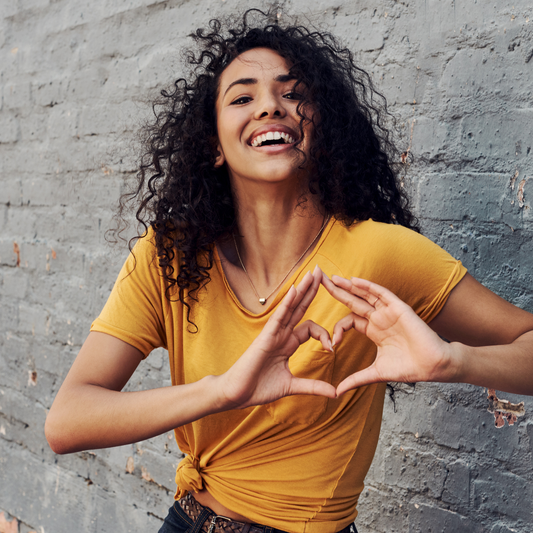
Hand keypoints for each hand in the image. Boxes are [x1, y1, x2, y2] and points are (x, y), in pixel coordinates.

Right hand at [215, 267, 336, 409]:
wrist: (237, 394)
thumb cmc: (258, 388)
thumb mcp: (292, 386)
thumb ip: (313, 386)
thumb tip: (335, 393)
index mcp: (288, 344)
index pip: (310, 328)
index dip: (324, 334)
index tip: (332, 349)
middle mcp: (281, 334)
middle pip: (300, 307)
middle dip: (312, 290)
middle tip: (323, 272)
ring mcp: (273, 333)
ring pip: (291, 307)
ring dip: (303, 289)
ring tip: (315, 273)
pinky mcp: (265, 336)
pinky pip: (279, 316)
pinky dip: (287, 303)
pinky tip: (295, 289)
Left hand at [322, 273, 451, 395]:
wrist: (432, 366)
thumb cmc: (409, 368)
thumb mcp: (375, 373)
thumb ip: (356, 379)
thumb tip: (337, 392)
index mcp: (373, 330)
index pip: (349, 321)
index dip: (337, 329)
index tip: (331, 344)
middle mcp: (379, 318)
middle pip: (353, 301)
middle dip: (336, 291)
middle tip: (318, 280)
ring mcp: (388, 312)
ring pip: (365, 294)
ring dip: (348, 286)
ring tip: (331, 277)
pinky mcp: (399, 308)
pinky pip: (381, 293)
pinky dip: (368, 287)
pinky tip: (353, 281)